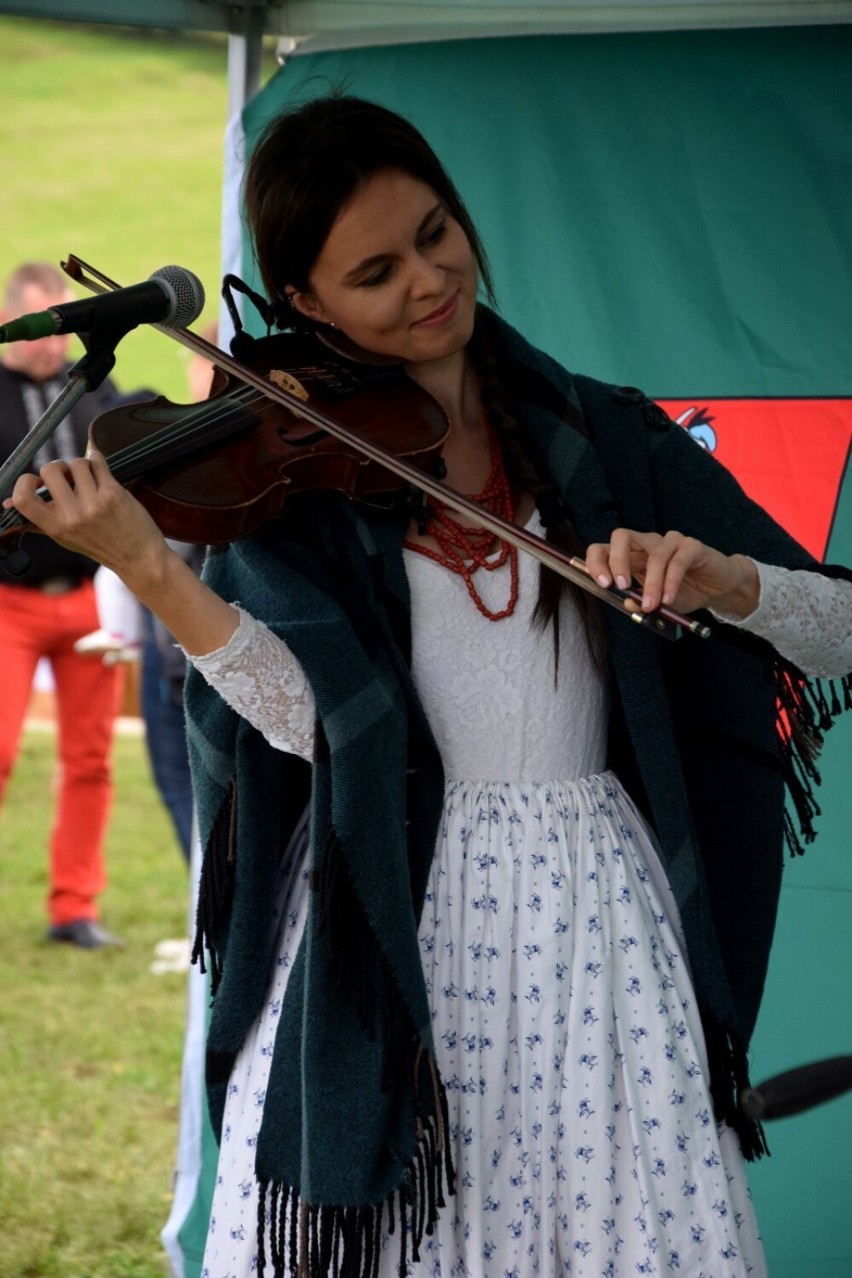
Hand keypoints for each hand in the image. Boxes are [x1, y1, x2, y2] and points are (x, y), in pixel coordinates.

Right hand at [4, 449, 169, 590]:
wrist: (139, 558)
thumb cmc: (100, 545)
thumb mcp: (64, 537)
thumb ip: (37, 520)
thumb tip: (6, 504)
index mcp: (55, 528)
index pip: (22, 499)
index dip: (25, 482)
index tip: (38, 481)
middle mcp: (73, 516)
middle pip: (50, 470)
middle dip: (59, 467)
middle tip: (69, 477)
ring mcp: (94, 504)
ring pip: (77, 463)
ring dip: (82, 465)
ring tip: (90, 478)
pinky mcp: (114, 493)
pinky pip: (98, 461)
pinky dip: (97, 460)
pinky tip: (100, 469)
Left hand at [584, 528, 759, 618]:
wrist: (718, 588)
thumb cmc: (684, 592)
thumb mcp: (657, 603)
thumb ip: (640, 602)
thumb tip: (626, 602)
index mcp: (633, 555)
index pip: (604, 549)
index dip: (597, 562)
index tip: (602, 584)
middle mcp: (648, 543)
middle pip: (621, 536)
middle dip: (616, 560)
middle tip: (620, 586)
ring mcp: (670, 542)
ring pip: (654, 555)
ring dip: (651, 583)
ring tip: (652, 605)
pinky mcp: (692, 546)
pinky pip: (677, 561)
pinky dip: (670, 581)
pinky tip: (669, 598)